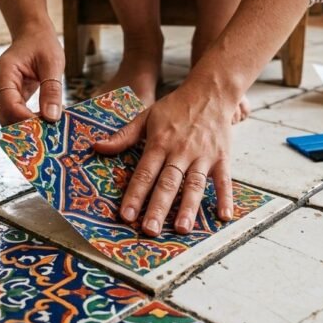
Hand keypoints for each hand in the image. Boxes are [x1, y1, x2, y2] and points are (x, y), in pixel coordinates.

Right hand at [0, 30, 64, 124]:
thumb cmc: (42, 44)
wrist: (33, 35)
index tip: (47, 128)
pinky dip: (27, 120)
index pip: (9, 105)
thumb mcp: (52, 64)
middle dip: (26, 127)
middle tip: (50, 133)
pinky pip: (12, 113)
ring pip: (7, 118)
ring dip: (27, 126)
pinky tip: (43, 121)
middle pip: (5, 115)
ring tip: (49, 127)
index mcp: (3, 72)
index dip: (26, 121)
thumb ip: (51, 90)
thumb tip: (52, 117)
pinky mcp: (4, 96)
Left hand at [94, 81, 236, 235]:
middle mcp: (181, 151)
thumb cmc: (175, 107)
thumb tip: (97, 147)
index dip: (134, 194)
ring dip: (188, 207)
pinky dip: (225, 198)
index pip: (144, 173)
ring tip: (181, 228)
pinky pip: (224, 180)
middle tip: (150, 230)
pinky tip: (223, 216)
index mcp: (160, 143)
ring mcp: (203, 156)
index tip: (125, 215)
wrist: (210, 91)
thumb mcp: (146, 116)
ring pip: (194, 184)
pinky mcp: (222, 157)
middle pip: (168, 183)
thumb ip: (123, 135)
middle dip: (158, 207)